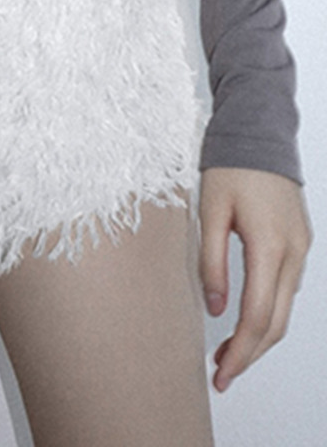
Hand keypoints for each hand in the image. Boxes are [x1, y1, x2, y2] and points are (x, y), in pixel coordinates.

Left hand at [198, 166, 311, 392]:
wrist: (258, 135)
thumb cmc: (229, 168)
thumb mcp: (209, 212)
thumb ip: (211, 261)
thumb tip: (215, 308)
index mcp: (269, 246)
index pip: (258, 316)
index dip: (240, 350)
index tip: (221, 373)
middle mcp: (293, 254)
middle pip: (277, 322)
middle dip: (250, 354)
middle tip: (222, 376)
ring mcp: (300, 249)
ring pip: (285, 309)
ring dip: (259, 336)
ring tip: (228, 353)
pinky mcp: (298, 244)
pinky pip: (286, 289)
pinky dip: (268, 312)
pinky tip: (245, 320)